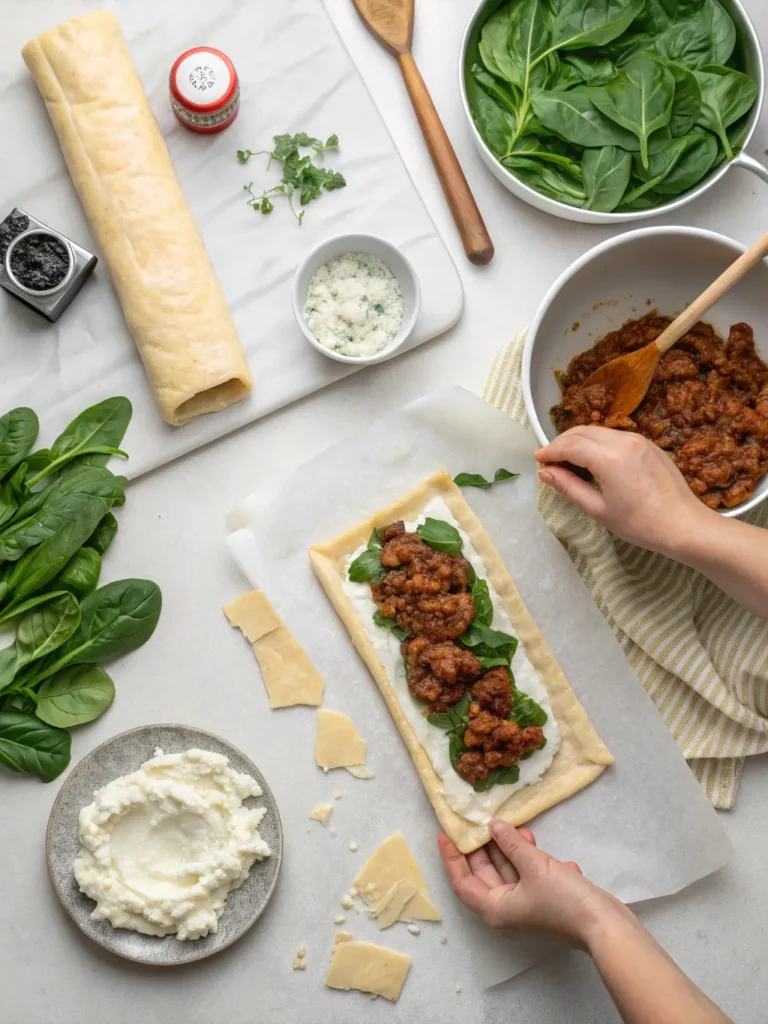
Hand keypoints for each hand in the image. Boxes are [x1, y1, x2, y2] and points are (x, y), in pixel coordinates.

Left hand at [438, 821, 628, 949]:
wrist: (606, 925)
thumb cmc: (564, 900)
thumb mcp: (534, 865)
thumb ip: (511, 843)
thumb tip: (493, 826)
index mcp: (495, 909)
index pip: (462, 881)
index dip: (452, 857)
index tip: (445, 833)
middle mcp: (506, 911)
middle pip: (485, 874)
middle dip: (484, 846)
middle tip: (480, 820)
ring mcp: (527, 907)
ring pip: (509, 872)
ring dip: (511, 849)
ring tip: (515, 826)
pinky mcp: (545, 901)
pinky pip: (529, 876)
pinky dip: (531, 859)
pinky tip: (537, 843)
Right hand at [534, 426, 711, 555]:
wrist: (683, 525)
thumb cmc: (640, 524)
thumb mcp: (598, 509)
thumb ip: (569, 486)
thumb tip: (545, 473)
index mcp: (609, 457)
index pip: (570, 445)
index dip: (550, 451)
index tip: (537, 459)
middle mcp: (624, 441)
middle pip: (582, 432)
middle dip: (562, 442)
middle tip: (550, 460)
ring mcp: (639, 440)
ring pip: (599, 432)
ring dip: (579, 441)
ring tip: (569, 461)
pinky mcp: (649, 444)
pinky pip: (615, 437)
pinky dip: (597, 443)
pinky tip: (593, 461)